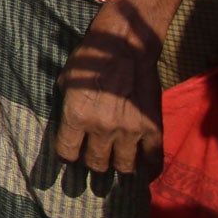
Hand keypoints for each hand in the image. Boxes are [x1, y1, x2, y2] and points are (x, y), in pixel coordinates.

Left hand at [54, 0, 165, 175]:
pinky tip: (142, 169)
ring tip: (117, 162)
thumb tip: (66, 127)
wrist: (123, 47)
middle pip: (96, 164)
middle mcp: (101, 127)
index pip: (67, 153)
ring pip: (123, 167)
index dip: (67, 156)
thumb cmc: (89, 60)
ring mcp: (129, 130)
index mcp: (76, 116)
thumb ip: (65, 107)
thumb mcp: (65, 81)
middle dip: (93, 164)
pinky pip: (152, 160)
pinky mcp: (152, 128)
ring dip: (118, 166)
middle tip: (95, 160)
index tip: (71, 154)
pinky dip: (147, 169)